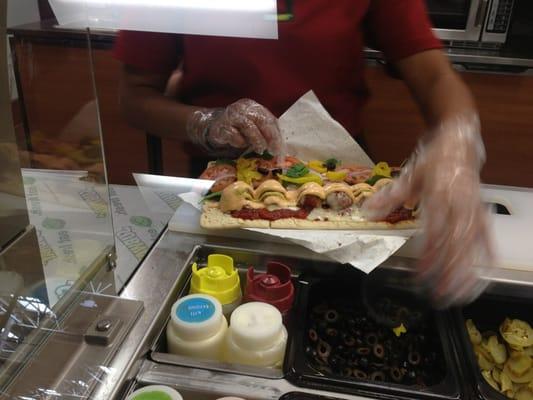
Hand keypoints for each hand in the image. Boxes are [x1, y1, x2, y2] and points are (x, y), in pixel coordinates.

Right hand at [187, 99, 282, 156]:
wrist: (213, 125)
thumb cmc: (237, 128)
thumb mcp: (253, 126)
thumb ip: (264, 131)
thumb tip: (278, 146)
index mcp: (253, 106)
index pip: (268, 118)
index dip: (275, 134)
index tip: (279, 148)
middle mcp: (242, 108)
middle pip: (260, 120)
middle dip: (268, 137)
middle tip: (272, 150)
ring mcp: (231, 116)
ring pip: (248, 127)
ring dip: (256, 140)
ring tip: (259, 149)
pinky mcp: (222, 126)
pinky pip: (234, 135)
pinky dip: (240, 142)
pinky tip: (241, 144)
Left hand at [362, 115, 493, 307]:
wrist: (458, 140)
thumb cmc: (432, 160)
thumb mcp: (408, 175)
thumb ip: (389, 197)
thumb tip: (367, 212)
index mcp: (439, 195)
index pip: (436, 230)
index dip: (430, 253)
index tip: (420, 272)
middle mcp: (458, 205)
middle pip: (456, 243)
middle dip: (449, 270)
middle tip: (439, 294)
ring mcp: (472, 209)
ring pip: (472, 244)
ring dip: (466, 270)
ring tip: (458, 294)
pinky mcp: (480, 210)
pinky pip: (486, 235)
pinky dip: (486, 254)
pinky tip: (483, 273)